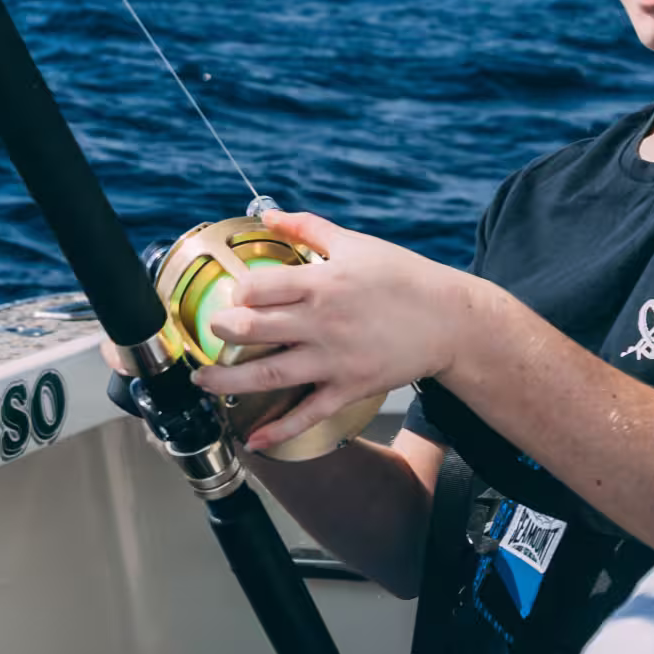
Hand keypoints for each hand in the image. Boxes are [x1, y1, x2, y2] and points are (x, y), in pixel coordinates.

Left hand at [206, 211, 484, 449]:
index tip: (232, 295)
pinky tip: (252, 439)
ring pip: (267, 376)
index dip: (235, 291)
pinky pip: (307, 414)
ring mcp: (334, 359)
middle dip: (219, 333)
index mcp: (323, 282)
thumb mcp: (356, 244)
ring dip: (226, 383)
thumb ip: (308, 228)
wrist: (450, 319)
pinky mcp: (349, 388)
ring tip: (203, 382)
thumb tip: (267, 214)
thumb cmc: (403, 277)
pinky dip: (277, 430)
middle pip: (251, 330)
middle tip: (209, 333)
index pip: (257, 287)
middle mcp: (323, 322)